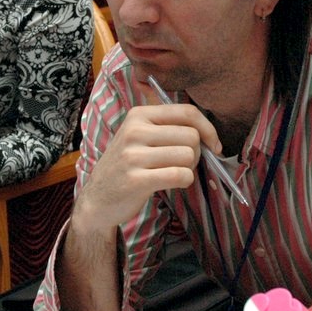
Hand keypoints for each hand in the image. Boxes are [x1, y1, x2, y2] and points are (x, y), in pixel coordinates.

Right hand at [71, 102, 219, 235]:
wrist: (98, 199)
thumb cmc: (127, 166)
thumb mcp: (138, 136)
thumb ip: (167, 126)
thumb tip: (207, 130)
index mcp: (138, 115)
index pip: (187, 112)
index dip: (208, 128)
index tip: (213, 145)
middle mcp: (134, 131)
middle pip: (191, 136)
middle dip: (196, 153)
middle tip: (182, 163)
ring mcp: (133, 156)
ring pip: (188, 156)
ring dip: (188, 169)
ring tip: (172, 173)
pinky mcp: (136, 180)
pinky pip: (180, 175)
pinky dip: (184, 181)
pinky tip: (172, 183)